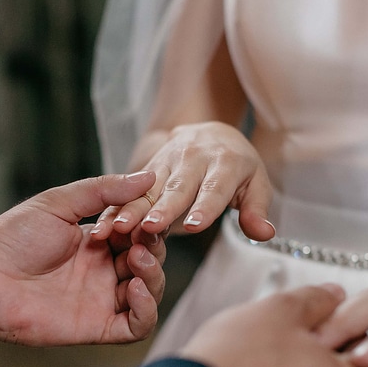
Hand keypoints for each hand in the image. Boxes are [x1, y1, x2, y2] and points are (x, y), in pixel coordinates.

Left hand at [0, 172, 166, 346]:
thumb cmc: (13, 239)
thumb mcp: (58, 203)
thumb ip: (103, 190)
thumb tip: (148, 176)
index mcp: (98, 240)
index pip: (140, 232)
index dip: (147, 223)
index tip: (140, 214)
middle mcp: (104, 270)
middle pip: (151, 261)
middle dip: (154, 247)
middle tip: (141, 238)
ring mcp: (103, 299)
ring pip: (151, 292)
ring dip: (154, 275)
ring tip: (137, 259)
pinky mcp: (98, 326)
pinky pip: (136, 326)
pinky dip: (146, 309)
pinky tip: (135, 288)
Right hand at [90, 122, 274, 241]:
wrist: (209, 133)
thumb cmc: (236, 167)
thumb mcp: (255, 184)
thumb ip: (256, 209)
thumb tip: (264, 233)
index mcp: (225, 162)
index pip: (215, 188)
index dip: (205, 207)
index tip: (195, 225)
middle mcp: (193, 158)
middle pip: (177, 187)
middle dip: (163, 207)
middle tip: (151, 226)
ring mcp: (167, 161)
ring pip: (147, 189)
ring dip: (131, 208)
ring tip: (119, 227)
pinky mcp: (148, 167)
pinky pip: (129, 190)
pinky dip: (115, 208)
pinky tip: (103, 226)